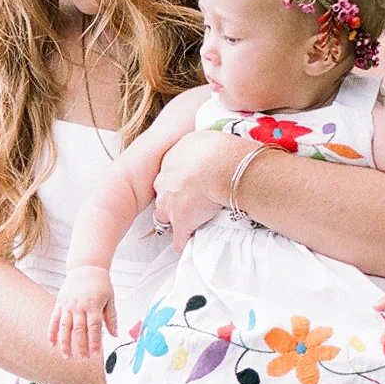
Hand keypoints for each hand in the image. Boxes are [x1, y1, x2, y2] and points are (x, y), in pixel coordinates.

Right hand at [50, 267, 115, 358]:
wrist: (86, 268)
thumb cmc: (100, 284)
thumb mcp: (110, 299)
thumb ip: (111, 318)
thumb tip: (115, 334)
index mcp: (93, 305)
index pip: (94, 327)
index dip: (95, 342)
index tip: (96, 354)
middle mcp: (79, 306)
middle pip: (79, 329)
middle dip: (82, 346)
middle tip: (85, 359)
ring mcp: (67, 305)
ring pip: (65, 327)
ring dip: (65, 343)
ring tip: (67, 356)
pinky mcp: (59, 304)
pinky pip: (54, 320)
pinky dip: (52, 333)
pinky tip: (52, 344)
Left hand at [152, 128, 243, 242]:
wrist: (221, 166)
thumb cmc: (218, 148)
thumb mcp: (204, 137)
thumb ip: (199, 145)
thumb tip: (206, 147)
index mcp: (171, 159)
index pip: (170, 174)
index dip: (181, 181)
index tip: (191, 184)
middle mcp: (165, 180)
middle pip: (164, 194)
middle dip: (173, 200)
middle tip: (189, 202)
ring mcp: (171, 204)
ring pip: (166, 217)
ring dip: (176, 221)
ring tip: (189, 225)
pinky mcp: (181, 223)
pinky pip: (179, 239)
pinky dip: (184, 243)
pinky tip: (188, 246)